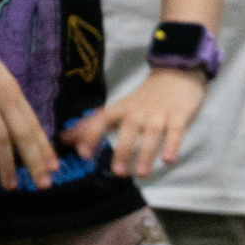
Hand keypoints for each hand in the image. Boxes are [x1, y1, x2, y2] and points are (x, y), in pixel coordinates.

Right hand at [0, 24, 56, 190]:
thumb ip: (7, 101)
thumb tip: (13, 126)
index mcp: (15, 94)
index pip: (34, 125)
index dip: (44, 147)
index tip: (54, 166)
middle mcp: (4, 100)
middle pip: (23, 135)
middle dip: (35, 162)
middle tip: (44, 184)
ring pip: (1, 140)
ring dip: (7, 165)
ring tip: (11, 186)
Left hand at [71, 66, 207, 178]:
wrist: (177, 72)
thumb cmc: (146, 96)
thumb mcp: (120, 107)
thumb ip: (95, 123)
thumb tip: (65, 137)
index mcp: (121, 109)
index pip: (102, 121)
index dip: (91, 135)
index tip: (83, 154)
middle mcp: (138, 112)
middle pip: (127, 130)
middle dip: (122, 151)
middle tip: (117, 172)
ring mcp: (159, 114)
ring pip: (151, 134)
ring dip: (146, 154)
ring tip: (141, 173)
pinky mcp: (179, 115)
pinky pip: (175, 132)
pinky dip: (172, 145)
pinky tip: (169, 160)